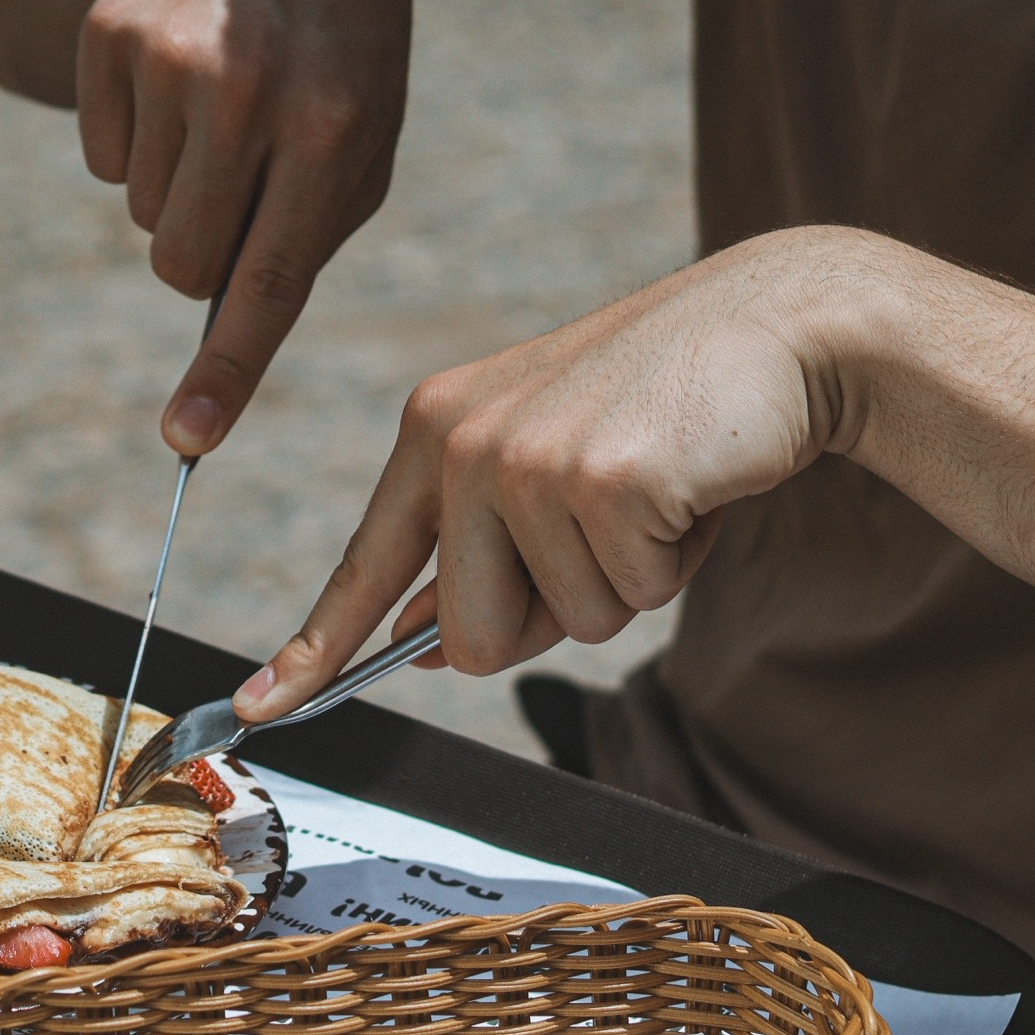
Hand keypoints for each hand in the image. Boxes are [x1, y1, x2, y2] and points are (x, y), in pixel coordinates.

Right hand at [76, 0, 411, 455]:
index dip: (227, 370)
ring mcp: (168, 52)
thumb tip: (225, 333)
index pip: (271, 275)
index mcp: (335, 118)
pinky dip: (133, 140)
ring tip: (222, 107)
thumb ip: (311, 228)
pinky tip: (180, 76)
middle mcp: (248, 86)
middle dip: (204, 251)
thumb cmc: (342, 43)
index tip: (186, 441)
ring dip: (175, 188)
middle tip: (242, 182)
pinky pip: (100, 160)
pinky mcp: (106, 31)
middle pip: (183, 261)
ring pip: (140, 215)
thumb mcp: (369, 125)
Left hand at [234, 229, 881, 717]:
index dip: (313, 650)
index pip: (364, 565)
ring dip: (625, 582)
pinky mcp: (601, 480)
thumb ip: (480, 552)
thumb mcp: (547, 470)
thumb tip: (419, 644)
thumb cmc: (662, 412)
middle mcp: (461, 441)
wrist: (777, 327)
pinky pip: (630, 596)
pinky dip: (673, 563)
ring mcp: (526, 459)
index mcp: (434, 431)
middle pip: (472, 638)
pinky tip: (687, 484)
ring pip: (562, 623)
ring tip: (653, 490)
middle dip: (551, 614)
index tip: (258, 707)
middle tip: (608, 528)